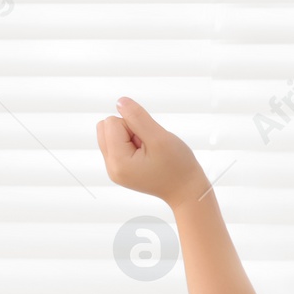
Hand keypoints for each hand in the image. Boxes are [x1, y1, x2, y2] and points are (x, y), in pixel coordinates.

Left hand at [96, 97, 210, 208]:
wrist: (187, 190)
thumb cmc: (179, 168)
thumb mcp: (160, 138)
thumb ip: (137, 117)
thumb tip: (120, 102)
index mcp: (118, 162)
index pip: (112, 122)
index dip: (134, 125)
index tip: (150, 141)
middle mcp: (111, 167)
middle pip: (106, 127)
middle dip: (129, 130)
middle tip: (148, 146)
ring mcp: (114, 169)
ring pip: (110, 134)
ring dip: (130, 136)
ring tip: (148, 151)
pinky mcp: (120, 169)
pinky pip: (118, 144)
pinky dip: (132, 144)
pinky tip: (146, 156)